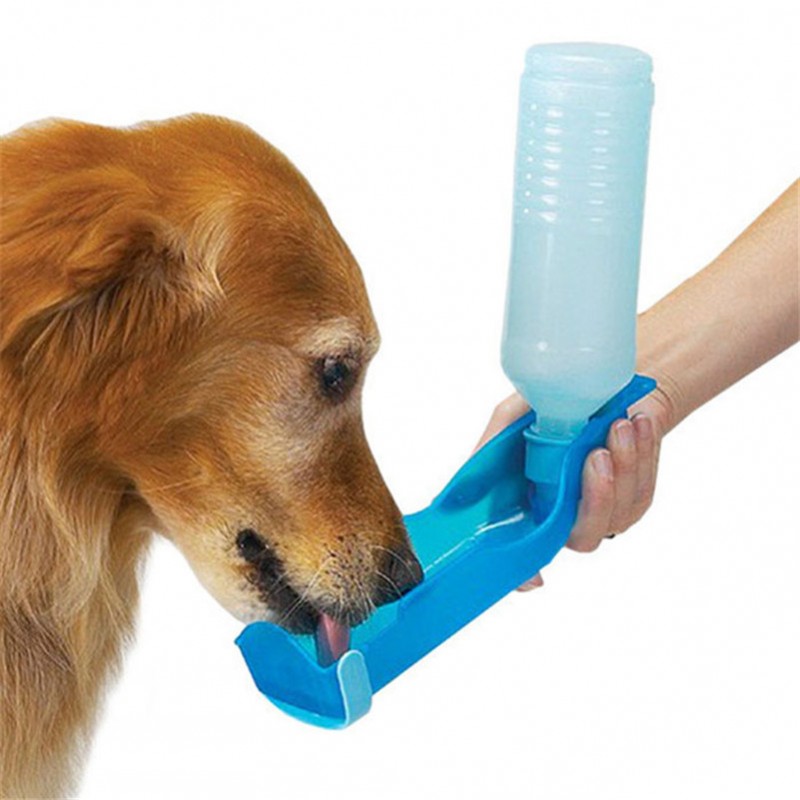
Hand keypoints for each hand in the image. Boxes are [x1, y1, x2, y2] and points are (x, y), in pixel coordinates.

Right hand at [473, 386, 672, 589]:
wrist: (606, 382)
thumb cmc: (551, 402)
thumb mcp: (511, 416)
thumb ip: (488, 451)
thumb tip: (462, 490)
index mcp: (529, 503)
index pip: (525, 551)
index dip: (526, 571)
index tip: (533, 579)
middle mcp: (564, 516)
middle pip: (581, 535)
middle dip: (594, 496)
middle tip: (596, 452)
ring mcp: (603, 511)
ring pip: (617, 510)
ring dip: (623, 465)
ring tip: (619, 424)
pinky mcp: (635, 498)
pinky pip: (642, 489)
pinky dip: (643, 453)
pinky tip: (639, 424)